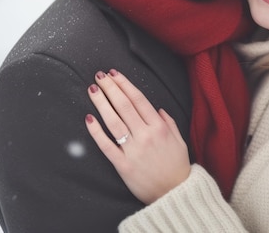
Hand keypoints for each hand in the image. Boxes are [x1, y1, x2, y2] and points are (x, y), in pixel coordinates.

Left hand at [85, 69, 190, 203]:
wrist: (174, 193)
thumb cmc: (177, 166)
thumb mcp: (179, 140)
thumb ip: (169, 122)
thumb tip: (158, 109)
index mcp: (160, 127)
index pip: (139, 100)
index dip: (125, 84)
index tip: (114, 74)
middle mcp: (146, 135)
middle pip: (124, 106)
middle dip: (111, 88)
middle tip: (99, 75)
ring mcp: (133, 149)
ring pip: (114, 121)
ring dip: (101, 103)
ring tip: (92, 90)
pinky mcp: (123, 165)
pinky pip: (106, 145)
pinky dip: (96, 131)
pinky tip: (89, 118)